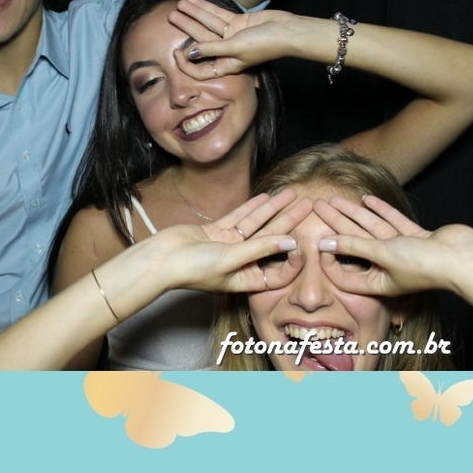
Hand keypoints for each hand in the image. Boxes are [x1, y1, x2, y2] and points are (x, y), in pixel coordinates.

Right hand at [146, 190, 312, 295]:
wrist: (163, 258)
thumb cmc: (194, 268)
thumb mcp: (232, 259)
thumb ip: (260, 249)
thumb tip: (290, 243)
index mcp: (246, 279)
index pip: (277, 271)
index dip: (292, 259)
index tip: (304, 244)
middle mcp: (241, 263)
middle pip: (272, 240)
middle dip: (290, 223)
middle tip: (309, 205)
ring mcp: (229, 246)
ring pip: (258, 225)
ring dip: (274, 209)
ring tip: (291, 193)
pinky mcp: (217, 233)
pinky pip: (240, 217)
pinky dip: (252, 207)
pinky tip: (266, 196)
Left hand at [170, 0, 309, 75]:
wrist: (287, 30)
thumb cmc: (266, 45)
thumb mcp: (236, 48)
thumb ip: (213, 49)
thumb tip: (191, 53)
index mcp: (226, 65)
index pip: (201, 68)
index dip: (187, 63)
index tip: (176, 52)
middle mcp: (226, 51)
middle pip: (200, 39)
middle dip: (186, 28)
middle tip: (170, 17)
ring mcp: (231, 35)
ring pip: (207, 24)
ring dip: (194, 14)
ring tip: (178, 5)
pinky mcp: (237, 23)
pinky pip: (218, 15)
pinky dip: (206, 8)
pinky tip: (194, 1)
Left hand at [314, 194, 472, 304]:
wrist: (459, 257)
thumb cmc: (423, 264)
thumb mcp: (382, 254)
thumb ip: (354, 247)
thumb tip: (324, 244)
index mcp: (378, 282)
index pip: (345, 274)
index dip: (330, 260)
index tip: (316, 242)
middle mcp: (388, 268)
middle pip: (355, 244)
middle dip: (335, 225)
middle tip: (317, 207)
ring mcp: (403, 252)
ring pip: (371, 230)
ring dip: (353, 214)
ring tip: (334, 198)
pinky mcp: (416, 238)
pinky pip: (393, 223)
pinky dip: (381, 210)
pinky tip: (367, 199)